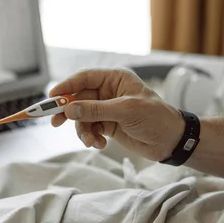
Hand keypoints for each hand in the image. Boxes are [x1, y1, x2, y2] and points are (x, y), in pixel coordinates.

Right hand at [49, 68, 184, 161]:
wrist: (171, 141)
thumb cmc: (156, 118)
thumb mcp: (125, 111)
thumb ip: (96, 110)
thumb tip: (69, 110)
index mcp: (115, 79)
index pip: (84, 78)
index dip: (66, 86)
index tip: (51, 98)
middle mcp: (108, 92)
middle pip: (78, 99)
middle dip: (69, 113)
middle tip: (55, 123)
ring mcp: (107, 109)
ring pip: (82, 117)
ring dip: (82, 130)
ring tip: (91, 141)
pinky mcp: (107, 125)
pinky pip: (89, 129)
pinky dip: (90, 138)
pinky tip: (100, 144)